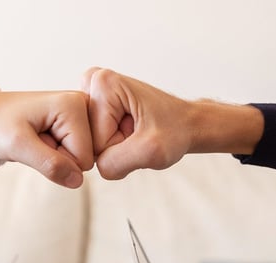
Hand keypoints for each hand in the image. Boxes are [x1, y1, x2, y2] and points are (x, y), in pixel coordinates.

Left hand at [0, 90, 93, 188]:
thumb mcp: (17, 146)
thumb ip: (49, 164)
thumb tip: (77, 180)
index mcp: (73, 105)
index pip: (83, 158)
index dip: (57, 159)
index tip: (35, 141)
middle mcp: (82, 104)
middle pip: (86, 157)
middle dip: (57, 156)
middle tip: (34, 140)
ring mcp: (80, 113)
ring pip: (80, 157)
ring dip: (55, 154)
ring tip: (36, 138)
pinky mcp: (75, 122)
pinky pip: (74, 152)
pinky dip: (55, 151)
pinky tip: (42, 138)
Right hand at [81, 68, 263, 179]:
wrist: (186, 123)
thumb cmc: (175, 131)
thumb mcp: (150, 151)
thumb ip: (114, 163)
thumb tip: (91, 167)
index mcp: (103, 84)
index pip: (94, 141)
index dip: (119, 147)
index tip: (139, 132)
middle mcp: (92, 82)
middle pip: (88, 140)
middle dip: (114, 146)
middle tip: (137, 133)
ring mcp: (91, 94)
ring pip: (89, 142)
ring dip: (114, 145)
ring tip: (134, 132)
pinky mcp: (94, 105)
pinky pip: (93, 140)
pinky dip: (112, 143)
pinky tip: (128, 131)